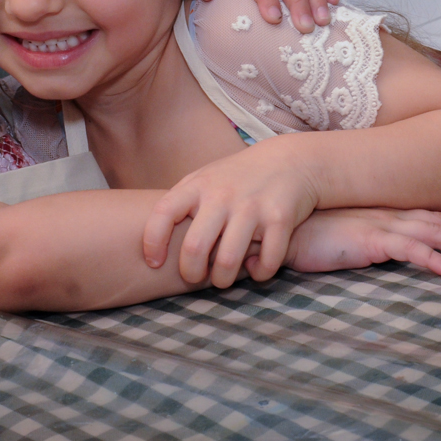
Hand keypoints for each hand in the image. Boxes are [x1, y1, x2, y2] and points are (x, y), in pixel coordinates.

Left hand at [143, 139, 321, 287]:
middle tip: (196, 277)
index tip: (155, 262)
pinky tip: (255, 267)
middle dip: (191, 274)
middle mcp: (222, 195)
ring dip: (223, 280)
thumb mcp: (205, 179)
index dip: (152, 242)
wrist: (289, 160)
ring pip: (228, 262)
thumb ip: (181, 204)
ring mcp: (252, 206)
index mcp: (198, 185)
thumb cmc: (238, 178)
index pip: (163, 213)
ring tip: (223, 278)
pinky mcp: (280, 218)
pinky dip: (258, 273)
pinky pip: (265, 263)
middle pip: (194, 248)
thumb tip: (151, 241)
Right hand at [282, 208, 440, 276]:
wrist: (274, 224)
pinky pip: (406, 250)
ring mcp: (377, 225)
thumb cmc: (300, 229)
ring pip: (431, 232)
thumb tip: (374, 244)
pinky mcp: (367, 240)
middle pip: (436, 221)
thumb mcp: (339, 230)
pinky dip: (430, 258)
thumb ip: (360, 235)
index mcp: (379, 212)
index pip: (425, 215)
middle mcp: (384, 215)